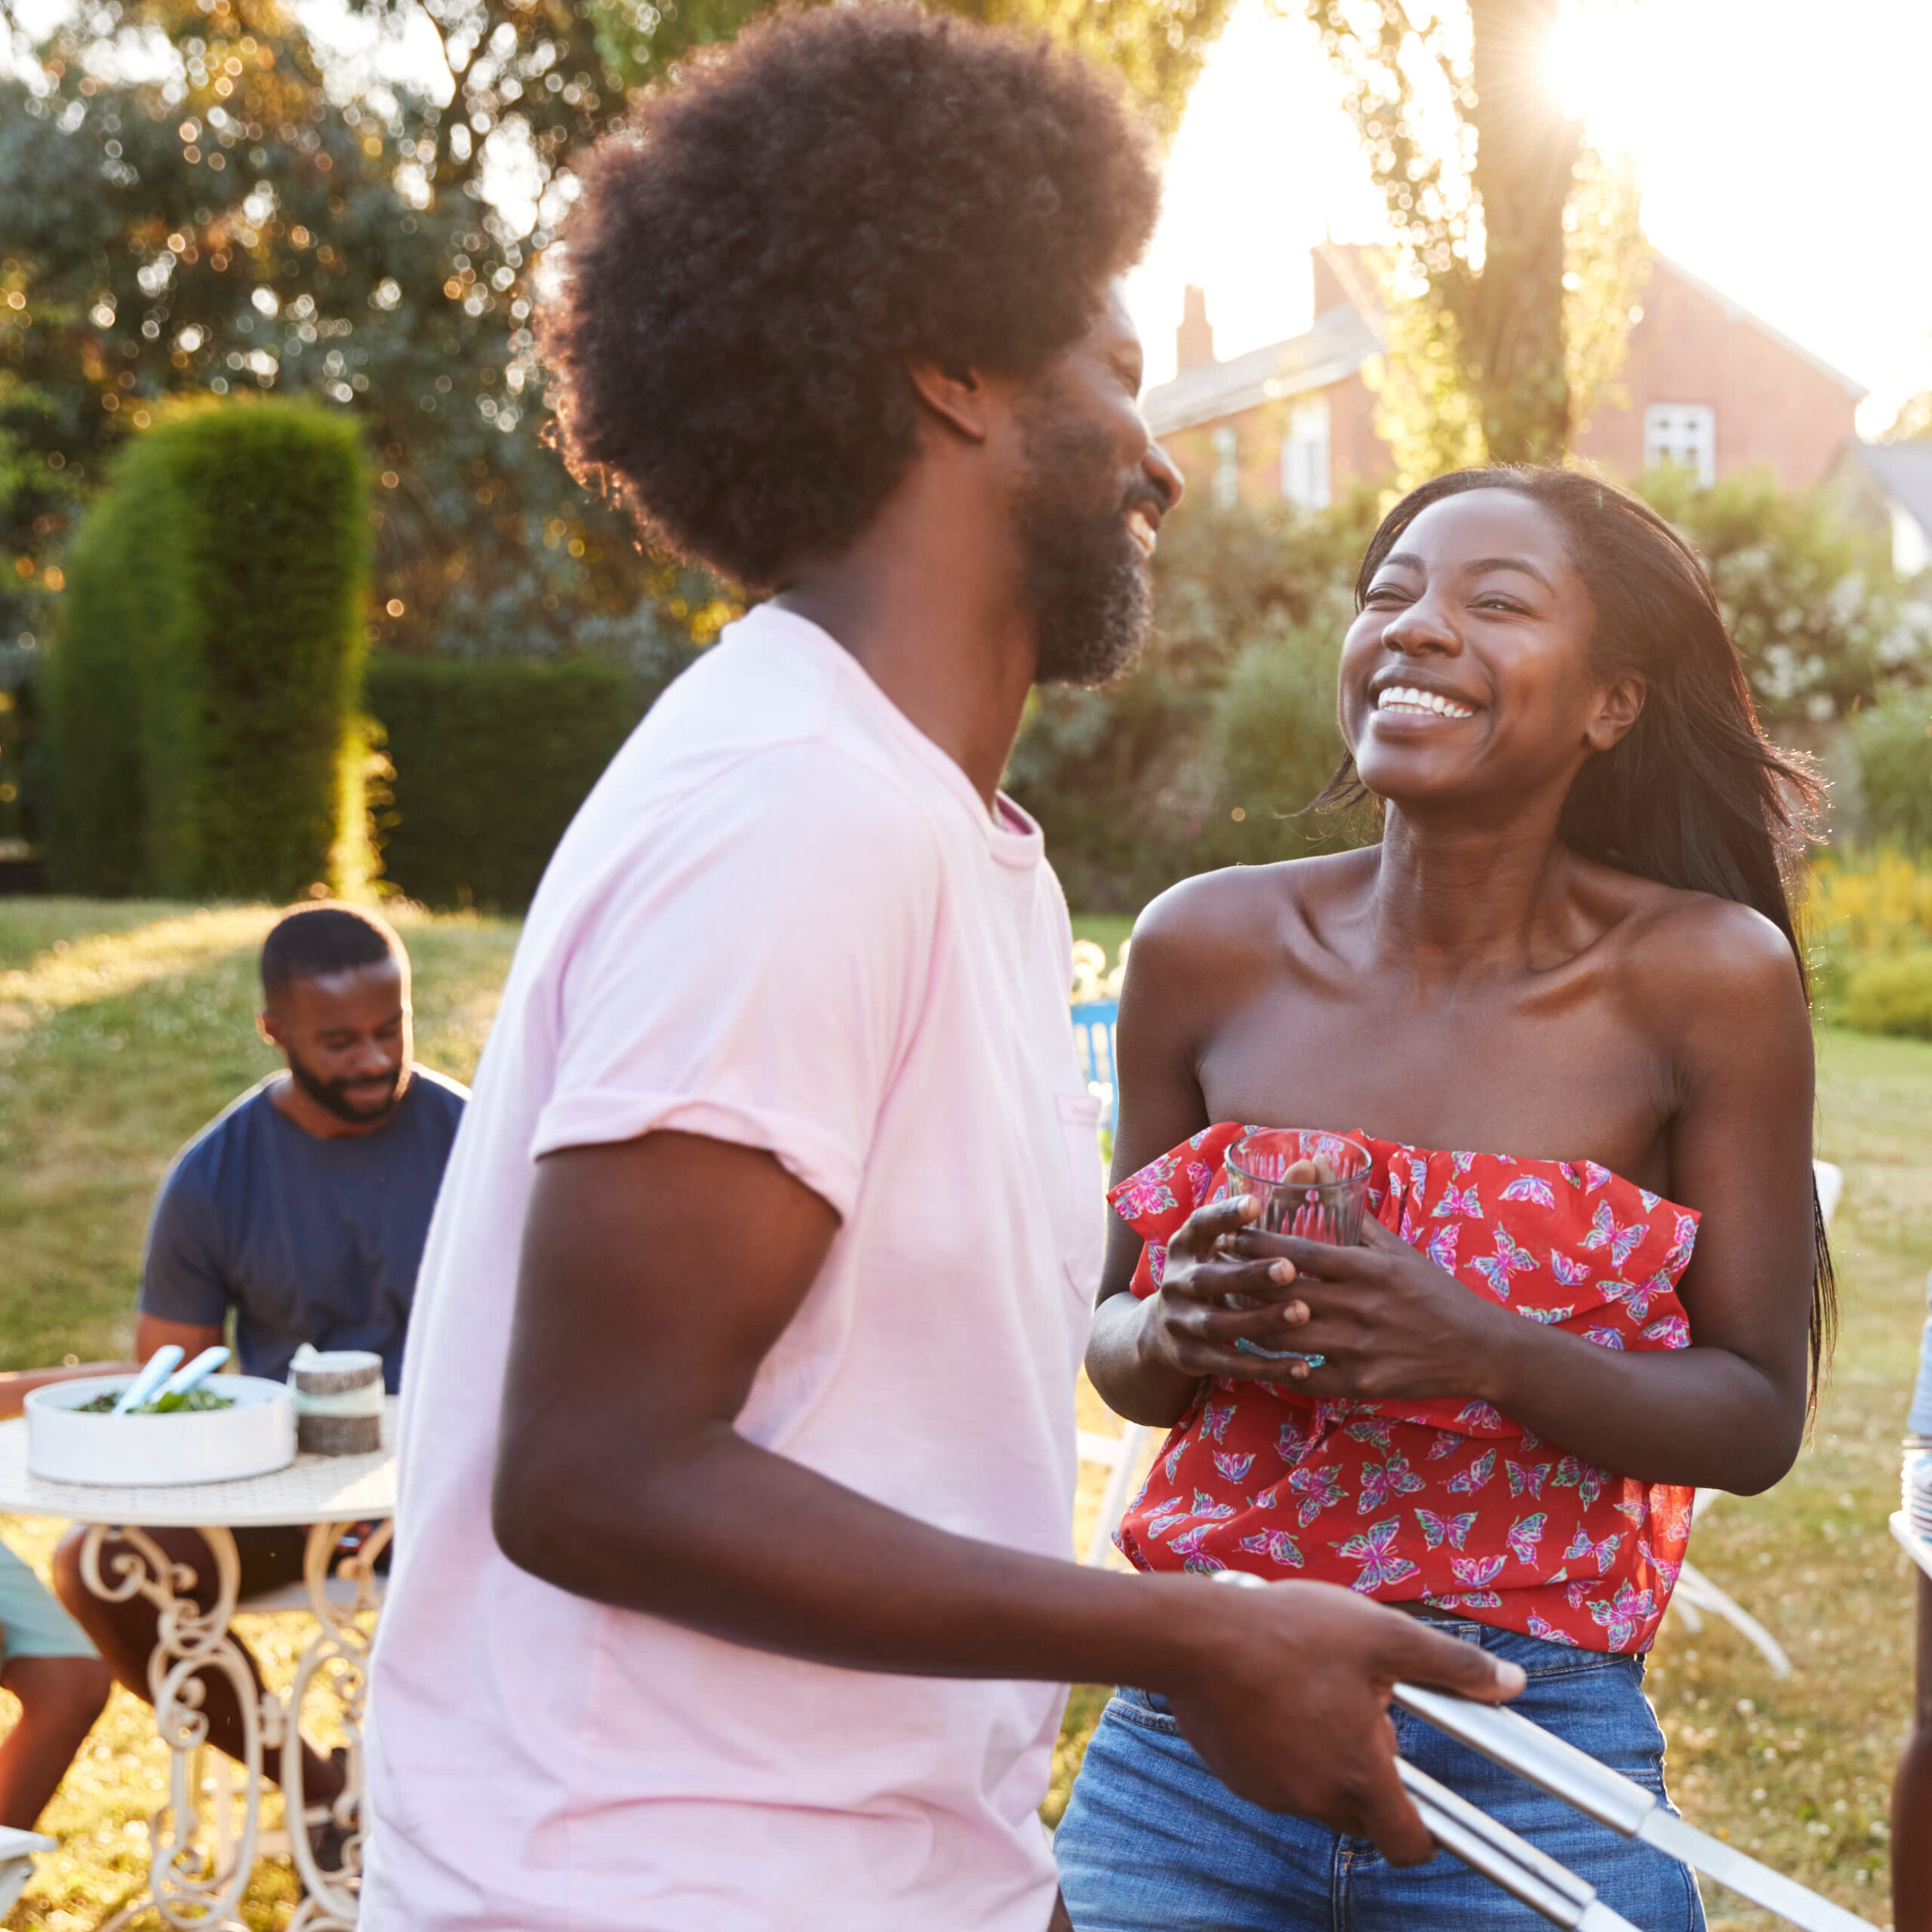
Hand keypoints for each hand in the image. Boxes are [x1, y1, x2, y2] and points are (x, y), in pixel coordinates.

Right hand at [1135, 1193, 1321, 1383]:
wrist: (1160, 1333)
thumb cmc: (1213, 1273)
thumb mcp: (1222, 1243)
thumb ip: (1267, 1208)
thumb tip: (1311, 1165)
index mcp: (1184, 1247)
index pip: (1199, 1225)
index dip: (1224, 1215)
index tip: (1256, 1204)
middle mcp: (1176, 1283)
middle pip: (1209, 1279)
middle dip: (1248, 1274)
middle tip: (1290, 1268)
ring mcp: (1180, 1323)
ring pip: (1220, 1324)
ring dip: (1261, 1319)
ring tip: (1302, 1313)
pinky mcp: (1192, 1357)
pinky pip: (1230, 1364)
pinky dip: (1265, 1367)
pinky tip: (1302, 1365)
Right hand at [1162, 1577, 1524, 1861]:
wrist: (1193, 1637)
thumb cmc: (1290, 1634)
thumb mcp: (1382, 1635)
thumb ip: (1452, 1666)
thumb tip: (1512, 1684)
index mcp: (1359, 1775)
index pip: (1408, 1845)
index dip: (1425, 1834)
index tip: (1427, 1806)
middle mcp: (1316, 1798)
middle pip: (1362, 1812)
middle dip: (1369, 1773)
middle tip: (1361, 1710)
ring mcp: (1271, 1792)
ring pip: (1317, 1791)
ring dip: (1324, 1756)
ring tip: (1313, 1690)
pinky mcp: (1236, 1776)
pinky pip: (1277, 1776)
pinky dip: (1284, 1748)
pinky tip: (1275, 1696)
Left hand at [1224, 1214, 1506, 1400]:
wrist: (1477, 1348)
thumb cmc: (1432, 1292)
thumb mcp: (1398, 1249)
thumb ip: (1354, 1214)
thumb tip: (1317, 1165)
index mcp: (1368, 1268)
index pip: (1299, 1251)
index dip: (1257, 1244)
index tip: (1227, 1236)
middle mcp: (1362, 1306)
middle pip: (1284, 1294)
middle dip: (1243, 1283)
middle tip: (1212, 1275)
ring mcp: (1361, 1347)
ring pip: (1286, 1337)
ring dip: (1251, 1325)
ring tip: (1225, 1314)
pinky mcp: (1362, 1383)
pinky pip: (1307, 1377)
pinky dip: (1280, 1368)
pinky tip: (1260, 1359)